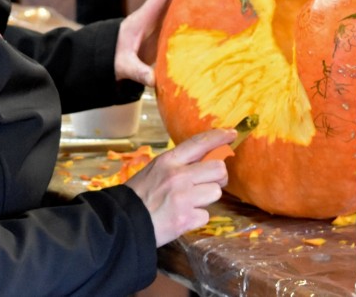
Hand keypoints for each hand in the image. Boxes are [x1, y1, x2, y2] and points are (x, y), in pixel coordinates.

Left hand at [114, 0, 195, 85]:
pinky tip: (208, 6)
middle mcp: (151, 16)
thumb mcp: (125, 66)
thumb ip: (138, 72)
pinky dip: (192, 8)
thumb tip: (153, 80)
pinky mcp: (162, 31)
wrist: (109, 60)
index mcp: (142, 18)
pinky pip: (179, 15)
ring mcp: (157, 23)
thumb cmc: (115, 60)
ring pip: (176, 3)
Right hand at [124, 128, 234, 246]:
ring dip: (206, 198)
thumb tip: (204, 160)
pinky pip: (206, 215)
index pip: (199, 143)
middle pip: (218, 168)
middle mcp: (178, 176)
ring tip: (190, 202)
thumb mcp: (155, 170)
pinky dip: (197, 217)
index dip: (218, 137)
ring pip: (215, 192)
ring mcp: (184, 197)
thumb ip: (178, 165)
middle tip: (209, 182)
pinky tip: (183, 217)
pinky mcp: (187, 218)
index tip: (231, 134)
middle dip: (218, 176)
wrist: (123, 221)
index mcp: (168, 160)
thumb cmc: (139, 194)